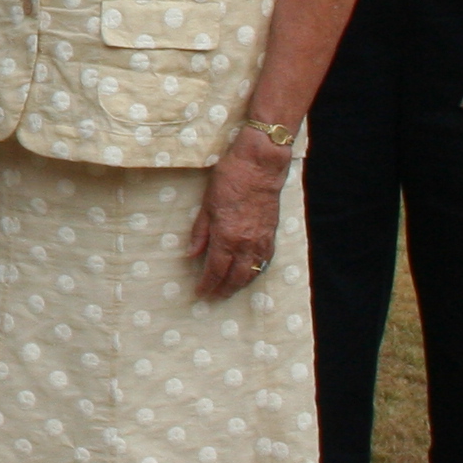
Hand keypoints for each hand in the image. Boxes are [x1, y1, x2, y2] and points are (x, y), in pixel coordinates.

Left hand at [186, 131, 288, 300]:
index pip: (215, 270)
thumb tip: (191, 255)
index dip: (207, 284)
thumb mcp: (206, 204)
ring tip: (229, 290)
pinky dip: (255, 271)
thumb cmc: (230, 178)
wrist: (260, 164)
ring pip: (252, 272)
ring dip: (240, 285)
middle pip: (235, 277)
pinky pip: (264, 261)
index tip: (200, 292)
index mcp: (226, 236)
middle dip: (223, 290)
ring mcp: (261, 240)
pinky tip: (249, 273)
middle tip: (214, 297)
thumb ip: (200, 233)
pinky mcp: (271, 234)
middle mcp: (245, 243)